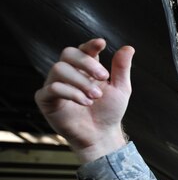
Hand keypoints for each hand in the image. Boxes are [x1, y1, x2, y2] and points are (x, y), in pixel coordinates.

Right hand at [35, 38, 134, 162]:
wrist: (102, 135)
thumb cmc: (109, 112)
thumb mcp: (120, 89)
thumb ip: (122, 69)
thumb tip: (128, 48)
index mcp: (85, 69)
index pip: (83, 50)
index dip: (90, 44)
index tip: (101, 43)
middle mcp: (68, 74)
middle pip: (68, 53)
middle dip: (87, 62)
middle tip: (104, 76)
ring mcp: (55, 85)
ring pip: (59, 69)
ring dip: (81, 81)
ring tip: (96, 96)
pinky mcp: (46, 100)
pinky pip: (52, 88)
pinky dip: (71, 93)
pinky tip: (86, 102)